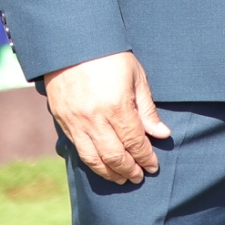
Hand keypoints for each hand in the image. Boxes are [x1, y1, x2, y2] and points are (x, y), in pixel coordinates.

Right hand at [44, 51, 169, 184]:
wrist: (72, 45)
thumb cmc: (110, 57)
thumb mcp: (136, 77)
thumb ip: (147, 110)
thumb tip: (161, 134)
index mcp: (117, 107)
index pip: (134, 142)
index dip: (145, 157)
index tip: (153, 166)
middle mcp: (94, 119)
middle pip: (114, 156)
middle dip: (129, 169)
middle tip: (139, 177)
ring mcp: (76, 122)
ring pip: (93, 158)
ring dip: (109, 172)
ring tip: (121, 179)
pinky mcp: (63, 122)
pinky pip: (78, 149)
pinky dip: (91, 162)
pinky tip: (101, 166)